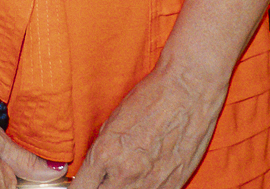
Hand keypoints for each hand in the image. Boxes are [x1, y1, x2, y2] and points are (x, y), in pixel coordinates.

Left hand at [69, 63, 227, 188]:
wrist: (188, 91)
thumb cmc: (151, 98)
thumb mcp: (112, 123)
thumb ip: (101, 153)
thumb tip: (93, 172)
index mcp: (105, 154)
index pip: (81, 188)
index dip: (81, 186)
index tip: (83, 183)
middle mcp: (126, 173)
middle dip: (99, 188)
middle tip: (103, 179)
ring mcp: (151, 184)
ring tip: (124, 175)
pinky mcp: (173, 186)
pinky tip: (144, 177)